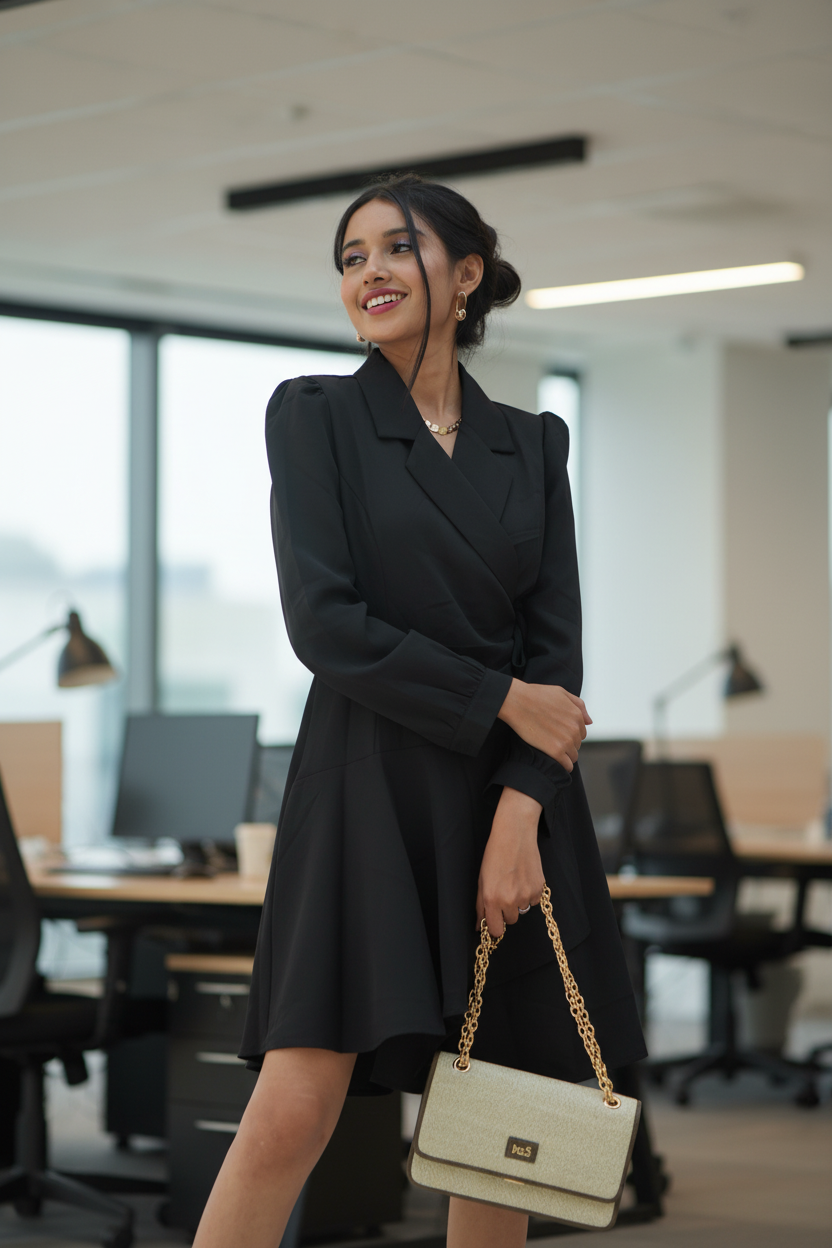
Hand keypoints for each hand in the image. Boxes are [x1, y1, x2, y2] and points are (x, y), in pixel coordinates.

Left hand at [476, 787, 545, 937]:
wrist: (514, 835)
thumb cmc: (495, 855)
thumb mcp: (481, 880)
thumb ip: (480, 905)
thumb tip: (479, 927)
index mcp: (492, 899)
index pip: (495, 930)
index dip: (495, 926)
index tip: (495, 920)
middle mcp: (509, 900)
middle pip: (510, 921)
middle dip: (506, 911)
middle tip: (504, 891)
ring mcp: (526, 896)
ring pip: (522, 910)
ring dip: (518, 901)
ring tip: (514, 881)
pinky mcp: (538, 889)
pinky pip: (533, 901)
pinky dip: (530, 894)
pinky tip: (524, 878)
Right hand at [497, 679, 590, 771]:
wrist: (517, 702)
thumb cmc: (535, 695)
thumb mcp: (561, 693)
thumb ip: (578, 705)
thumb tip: (590, 721)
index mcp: (577, 715)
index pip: (581, 733)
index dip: (569, 734)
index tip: (557, 733)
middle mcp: (575, 729)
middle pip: (577, 745)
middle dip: (567, 744)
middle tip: (550, 739)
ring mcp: (566, 741)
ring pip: (573, 756)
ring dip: (564, 755)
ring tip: (550, 749)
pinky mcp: (555, 751)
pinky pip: (567, 765)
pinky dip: (563, 765)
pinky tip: (554, 760)